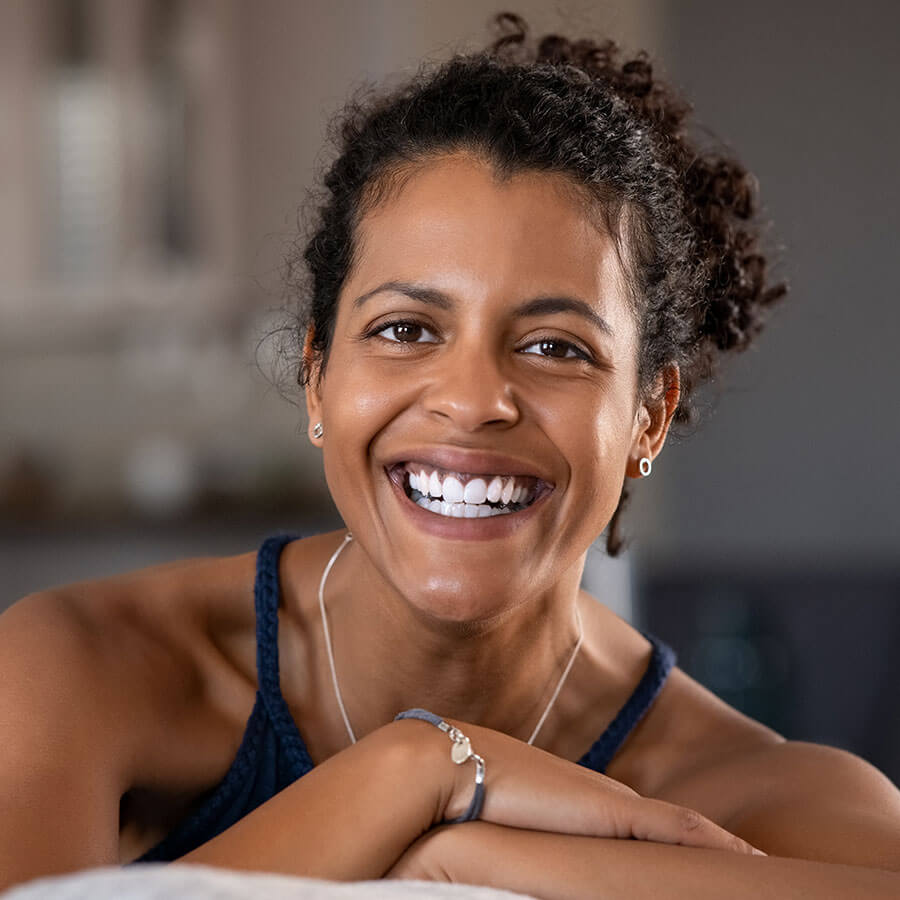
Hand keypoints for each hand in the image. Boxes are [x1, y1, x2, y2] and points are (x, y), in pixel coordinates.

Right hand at [425, 717, 762, 855]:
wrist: (441, 768)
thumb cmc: (455, 807)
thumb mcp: (497, 841)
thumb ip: (518, 853)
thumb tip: (504, 870)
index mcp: (582, 812)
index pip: (645, 835)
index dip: (680, 850)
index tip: (710, 869)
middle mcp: (604, 805)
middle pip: (675, 834)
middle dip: (714, 852)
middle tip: (759, 872)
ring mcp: (611, 808)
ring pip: (687, 834)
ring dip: (724, 853)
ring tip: (765, 871)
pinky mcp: (612, 814)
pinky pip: (681, 831)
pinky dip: (716, 846)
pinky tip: (750, 863)